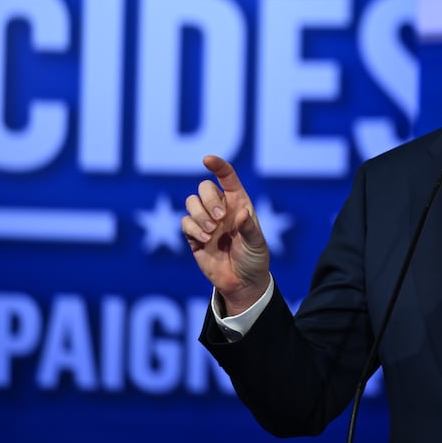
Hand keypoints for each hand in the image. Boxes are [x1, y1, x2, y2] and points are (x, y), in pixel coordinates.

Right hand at [182, 155, 271, 313]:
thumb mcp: (256, 244)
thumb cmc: (254, 259)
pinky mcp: (194, 236)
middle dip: (209, 200)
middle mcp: (221, 208)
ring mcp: (206, 221)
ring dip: (199, 215)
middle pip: (204, 188)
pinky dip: (192, 228)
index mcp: (239, 203)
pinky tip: (204, 240)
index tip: (207, 159)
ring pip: (191, 203)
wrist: (242, 283)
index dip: (218, 166)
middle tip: (220, 218)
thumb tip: (241, 212)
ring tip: (211, 232)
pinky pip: (184, 222)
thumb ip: (248, 228)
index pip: (227, 178)